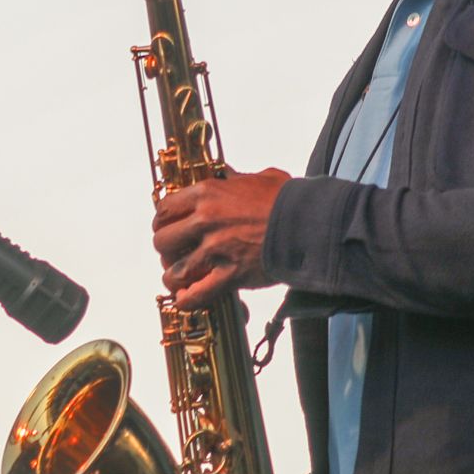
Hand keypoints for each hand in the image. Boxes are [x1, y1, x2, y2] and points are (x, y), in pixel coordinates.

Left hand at [151, 168, 291, 310]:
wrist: (310, 223)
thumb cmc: (289, 200)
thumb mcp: (260, 178)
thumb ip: (237, 178)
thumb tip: (227, 174)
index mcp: (207, 193)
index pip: (165, 208)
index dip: (163, 221)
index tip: (168, 228)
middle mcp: (205, 221)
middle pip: (163, 240)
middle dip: (167, 250)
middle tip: (177, 254)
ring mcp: (215, 249)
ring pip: (175, 269)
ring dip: (174, 276)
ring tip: (179, 279)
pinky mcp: (229, 274)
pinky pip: (197, 294)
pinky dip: (188, 299)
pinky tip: (187, 299)